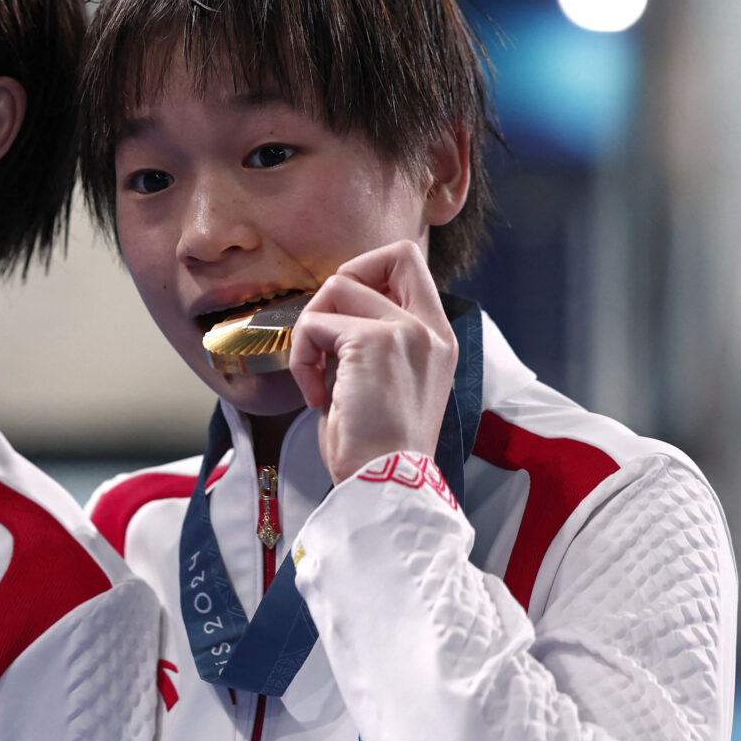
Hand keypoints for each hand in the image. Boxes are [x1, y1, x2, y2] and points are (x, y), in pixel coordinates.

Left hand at [288, 239, 457, 483]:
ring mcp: (406, 331)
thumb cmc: (376, 450)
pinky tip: (317, 394)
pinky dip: (301, 357)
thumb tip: (331, 316)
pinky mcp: (373, 341)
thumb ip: (374, 343)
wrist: (385, 486)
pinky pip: (314, 324)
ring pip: (338, 286)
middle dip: (343, 283)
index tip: (343, 318)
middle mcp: (431, 329)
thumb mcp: (385, 385)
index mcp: (439, 339)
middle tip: (327, 332)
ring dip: (311, 331)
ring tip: (318, 377)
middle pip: (389, 254)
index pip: (412, 265)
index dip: (369, 272)